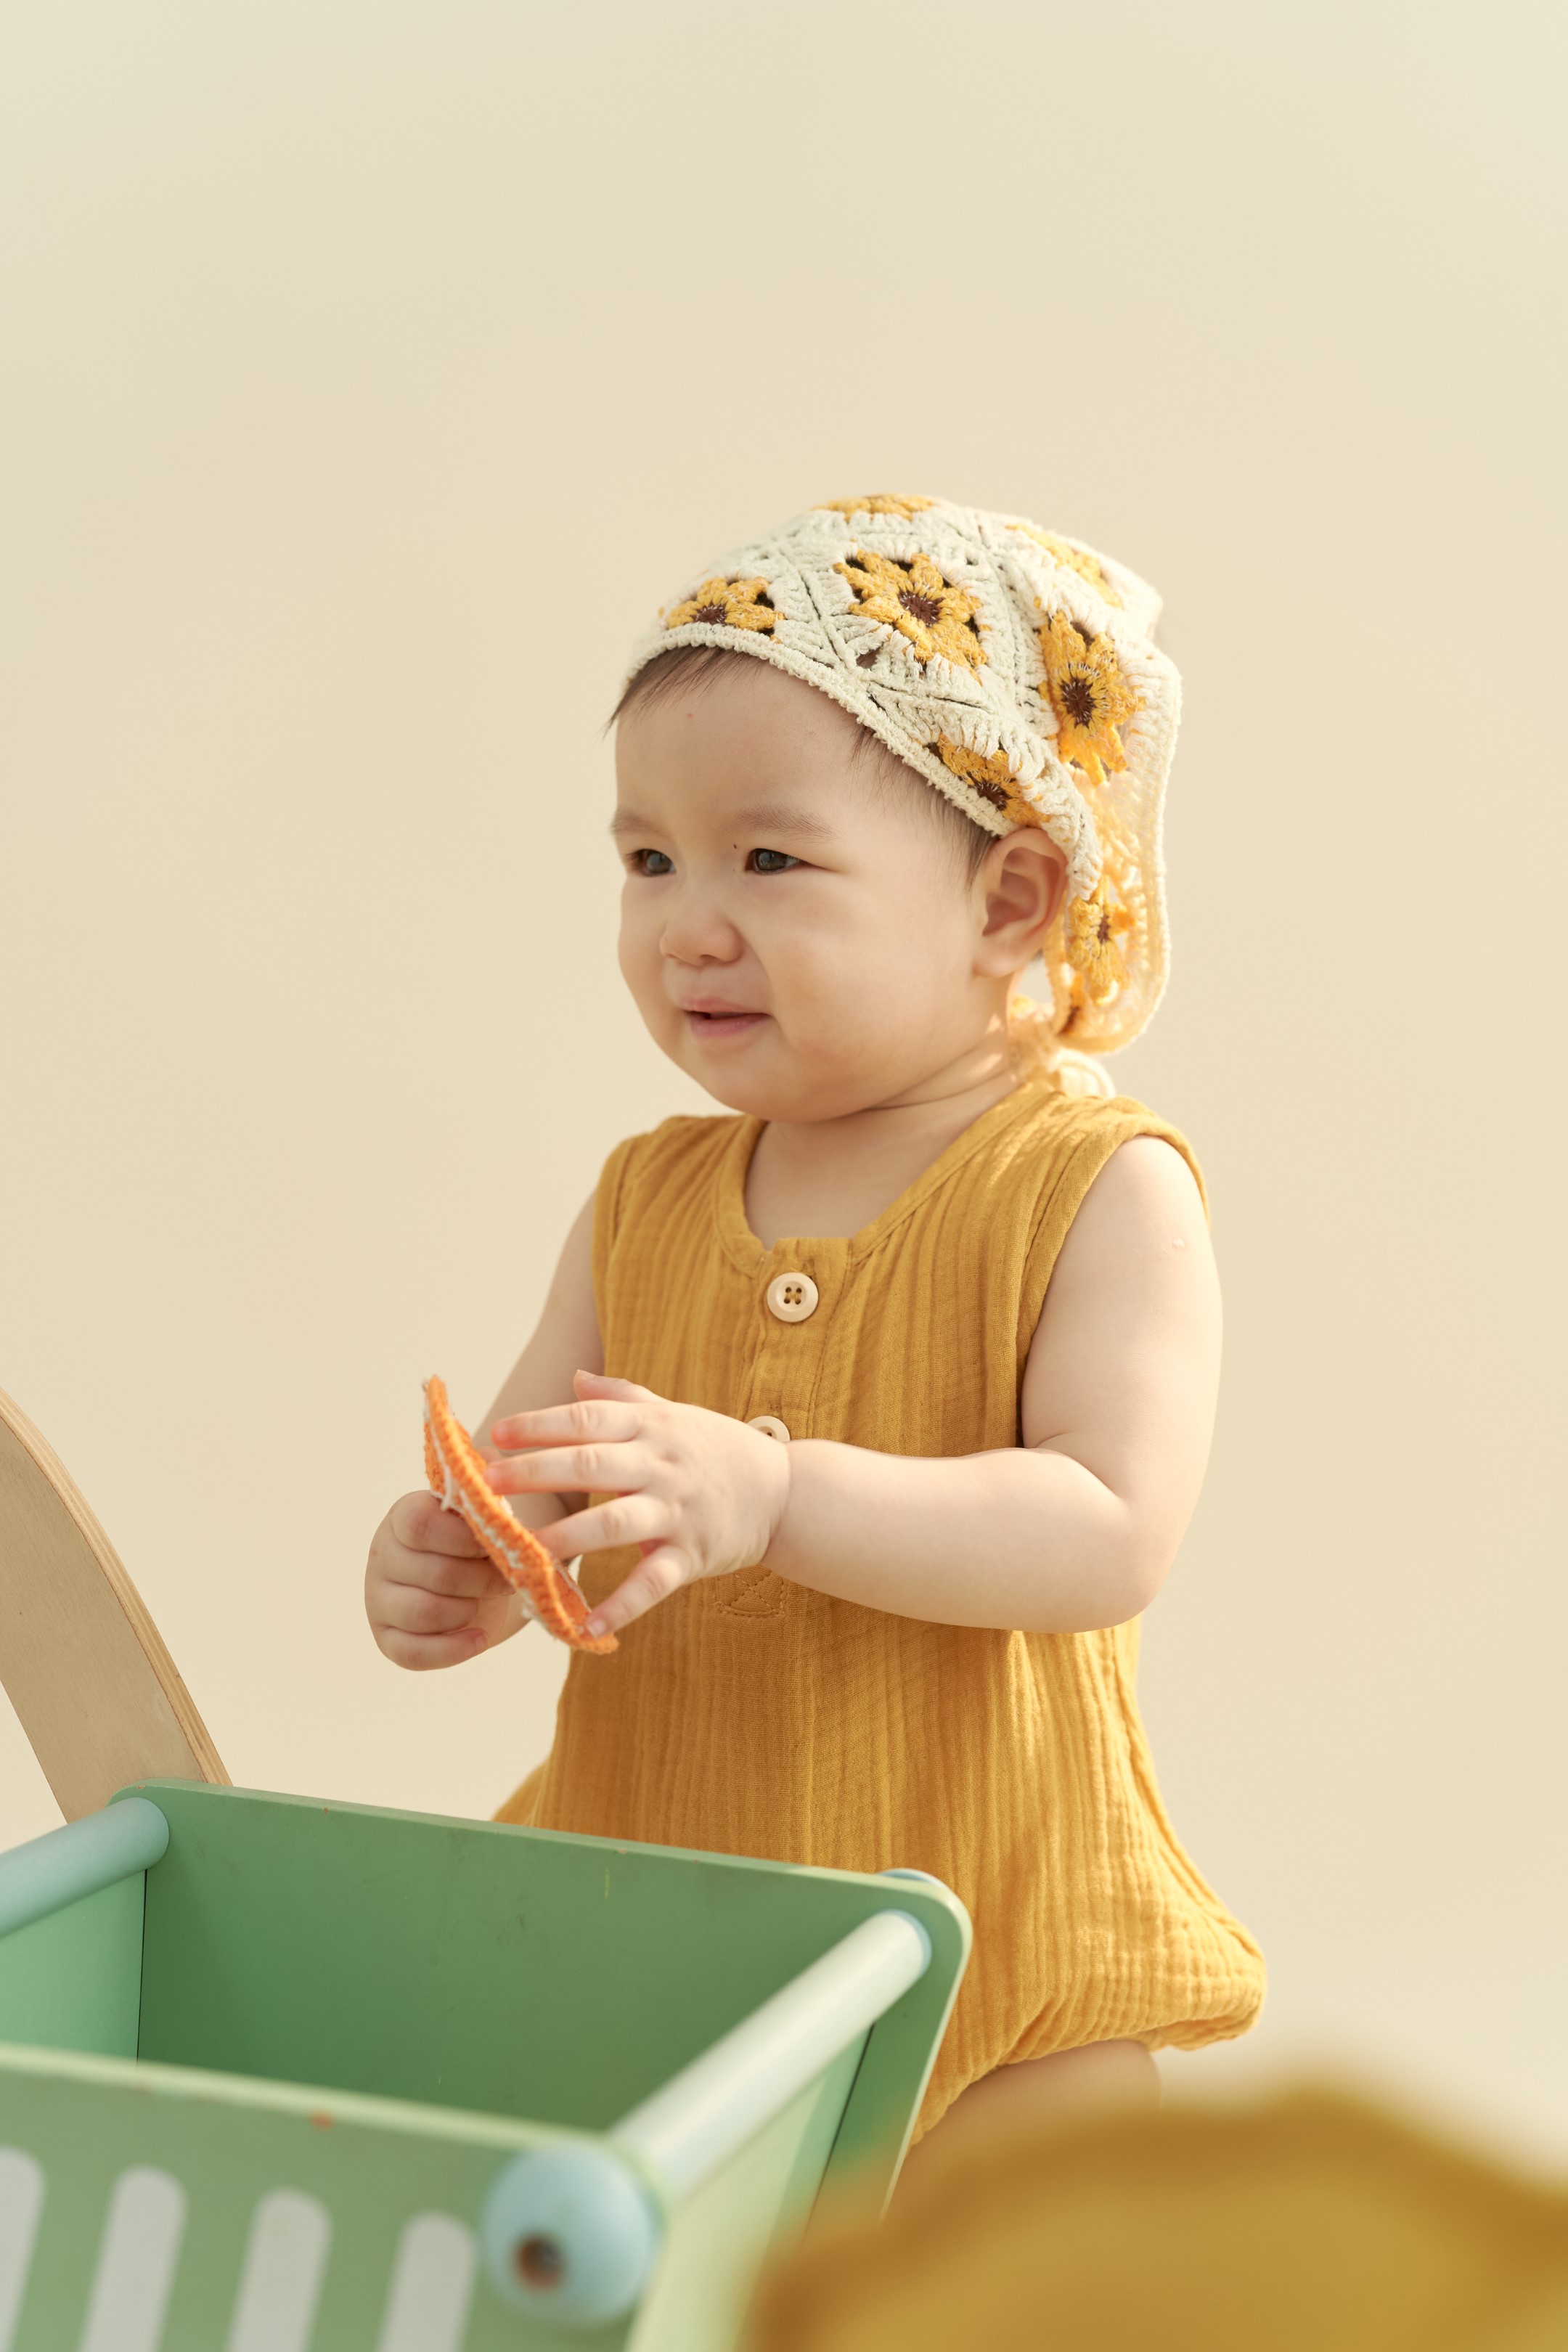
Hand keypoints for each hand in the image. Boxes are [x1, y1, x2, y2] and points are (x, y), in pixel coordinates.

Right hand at [365, 1490, 519, 1669]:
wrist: (465, 1582)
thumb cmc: (473, 1546)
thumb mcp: (479, 1524)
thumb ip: (488, 1520)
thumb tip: (513, 1533)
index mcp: (403, 1517)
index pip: (420, 1524)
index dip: (464, 1539)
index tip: (494, 1546)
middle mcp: (382, 1555)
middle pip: (434, 1573)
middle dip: (482, 1581)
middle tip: (506, 1581)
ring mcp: (378, 1599)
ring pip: (423, 1612)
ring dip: (467, 1611)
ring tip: (484, 1603)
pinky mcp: (386, 1638)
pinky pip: (413, 1652)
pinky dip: (454, 1650)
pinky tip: (480, 1638)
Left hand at [487, 1371, 792, 1639]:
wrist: (784, 1492)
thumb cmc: (716, 1449)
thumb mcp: (673, 1413)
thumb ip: (622, 1396)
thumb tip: (574, 1376)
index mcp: (651, 1427)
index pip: (588, 1419)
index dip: (541, 1425)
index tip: (497, 1435)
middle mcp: (661, 1465)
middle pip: (593, 1464)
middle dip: (538, 1472)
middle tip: (490, 1484)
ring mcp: (677, 1511)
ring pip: (617, 1522)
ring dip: (570, 1537)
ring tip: (525, 1552)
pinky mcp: (692, 1554)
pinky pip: (654, 1581)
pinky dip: (622, 1605)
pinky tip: (587, 1625)